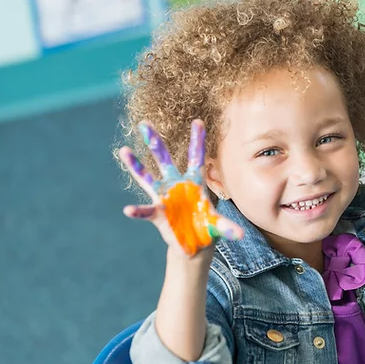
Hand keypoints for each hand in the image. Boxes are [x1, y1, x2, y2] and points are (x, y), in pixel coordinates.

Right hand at [118, 119, 242, 254]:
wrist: (194, 243)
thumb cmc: (206, 226)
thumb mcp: (218, 225)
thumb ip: (226, 227)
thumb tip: (240, 235)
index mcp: (194, 182)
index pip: (196, 157)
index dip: (197, 140)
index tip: (198, 120)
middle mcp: (176, 185)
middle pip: (164, 160)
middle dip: (155, 142)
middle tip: (144, 123)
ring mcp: (165, 197)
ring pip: (147, 177)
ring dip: (136, 165)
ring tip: (124, 150)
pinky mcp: (158, 214)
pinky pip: (146, 210)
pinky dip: (138, 211)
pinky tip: (129, 209)